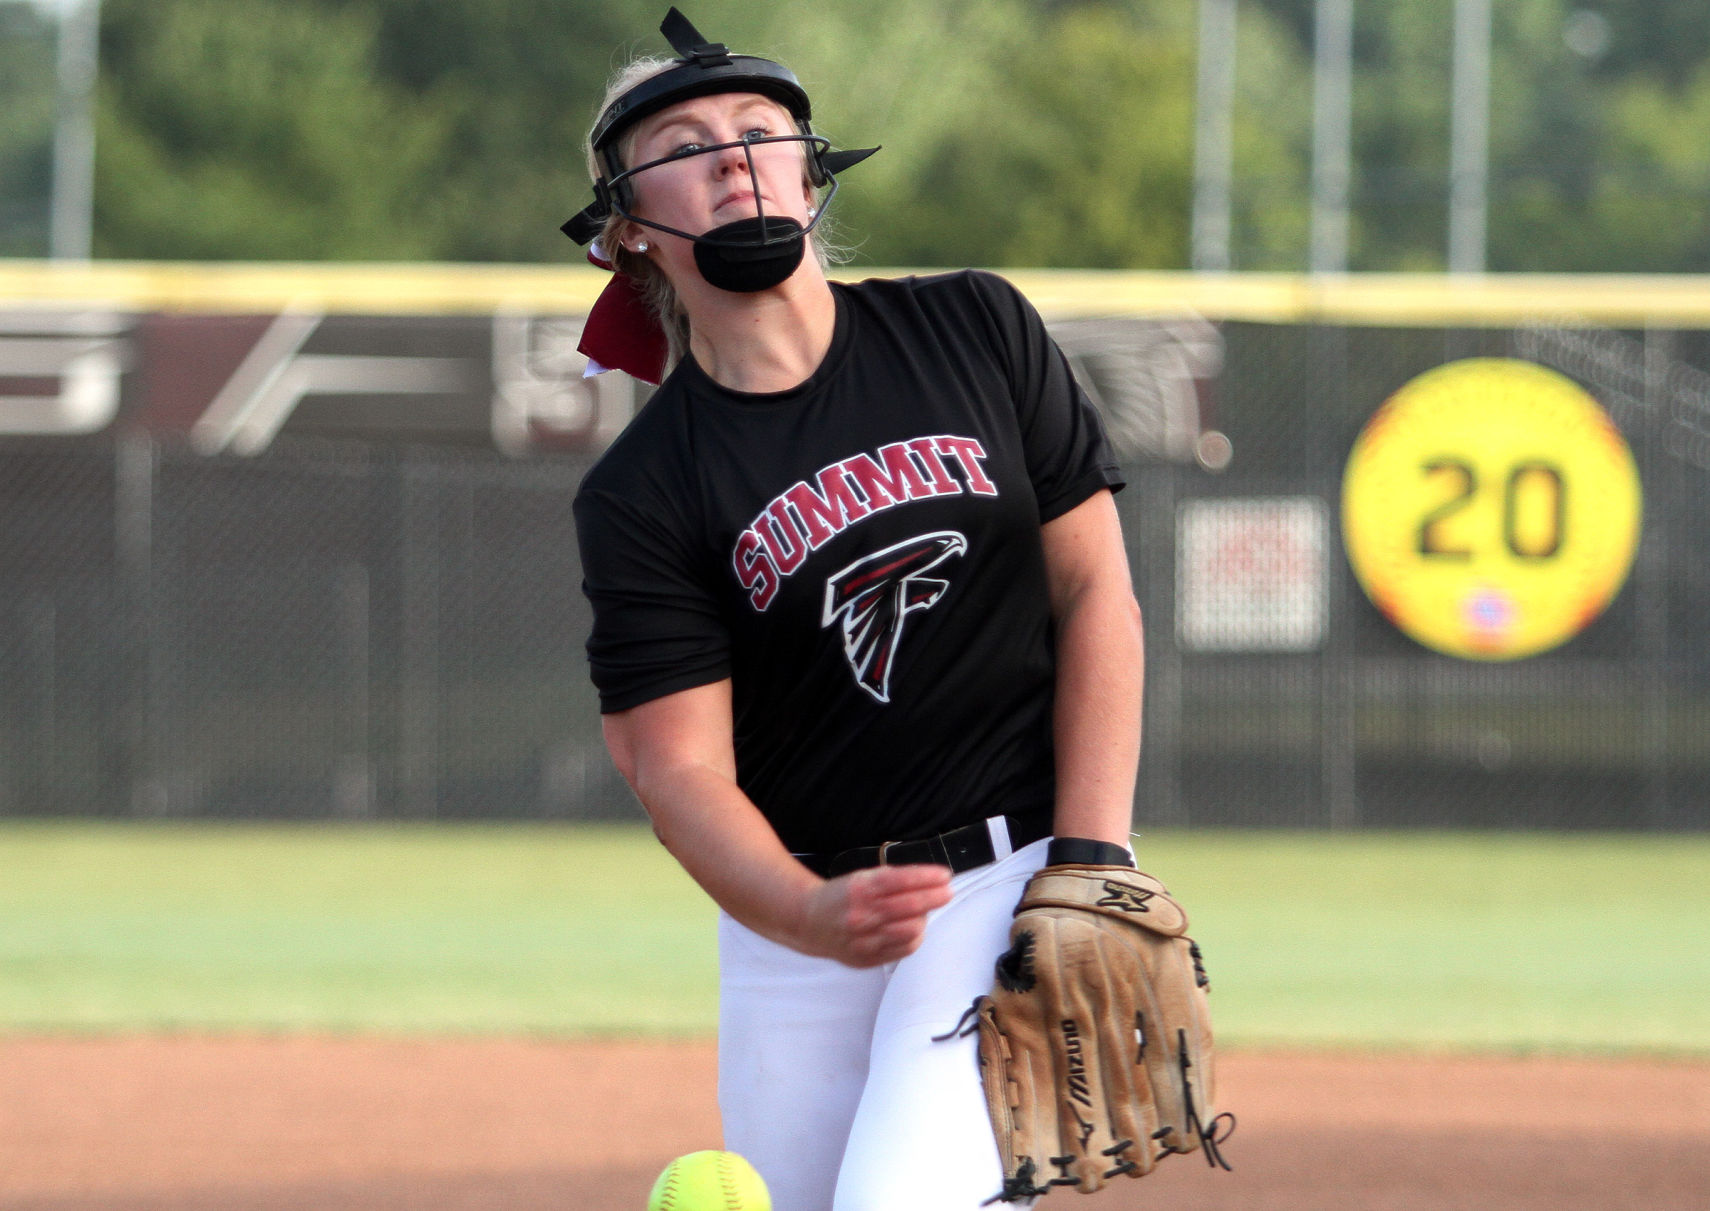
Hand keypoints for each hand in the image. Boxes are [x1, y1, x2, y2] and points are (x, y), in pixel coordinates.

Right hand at [799, 863, 953, 967]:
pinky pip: (904, 949)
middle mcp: (861, 914)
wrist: (810, 922)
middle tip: (947, 892)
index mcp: (859, 888)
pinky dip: (915, 937)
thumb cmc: (843, 896)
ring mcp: (864, 938)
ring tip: (924, 911)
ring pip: (911, 930)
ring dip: (924, 918)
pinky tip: (914, 928)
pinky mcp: (866, 957)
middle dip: (933, 897)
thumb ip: (893, 880)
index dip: (926, 877)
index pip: (900, 880)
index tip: (944, 875)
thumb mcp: (862, 878)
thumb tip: (930, 881)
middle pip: (908, 906)